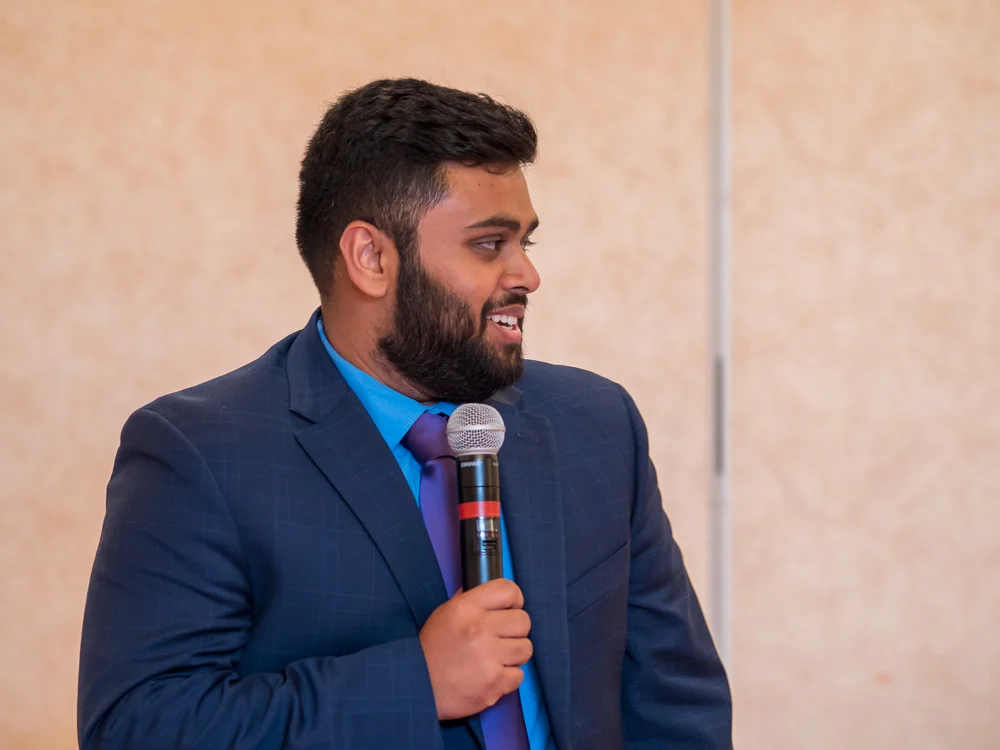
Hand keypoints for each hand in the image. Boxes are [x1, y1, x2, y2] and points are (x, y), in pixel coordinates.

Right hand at [418, 578, 532, 720]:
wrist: (417, 685)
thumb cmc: (432, 649)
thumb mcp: (444, 613)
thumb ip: (469, 600)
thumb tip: (492, 593)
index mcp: (466, 608)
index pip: (508, 590)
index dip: (514, 600)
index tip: (510, 609)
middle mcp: (479, 629)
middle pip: (523, 621)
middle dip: (515, 630)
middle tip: (502, 638)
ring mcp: (488, 658)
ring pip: (525, 649)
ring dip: (514, 655)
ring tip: (496, 658)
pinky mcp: (494, 683)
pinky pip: (519, 675)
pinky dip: (508, 678)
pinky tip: (491, 675)